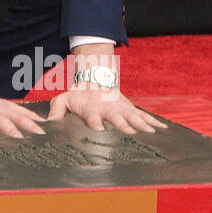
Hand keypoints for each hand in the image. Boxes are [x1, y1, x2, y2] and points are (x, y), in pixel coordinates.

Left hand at [46, 88, 167, 133]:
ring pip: (134, 118)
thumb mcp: (64, 99)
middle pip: (118, 119)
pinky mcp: (132, 109)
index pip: (94, 118)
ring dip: (142, 126)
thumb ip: (56, 111)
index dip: (97, 125)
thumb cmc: (79, 94)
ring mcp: (122, 109)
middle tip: (131, 134)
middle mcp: (109, 109)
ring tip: (152, 134)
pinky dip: (155, 122)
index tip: (100, 131)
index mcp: (92, 109)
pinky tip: (164, 130)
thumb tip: (47, 125)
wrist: (96, 78)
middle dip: (124, 126)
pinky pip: (145, 116)